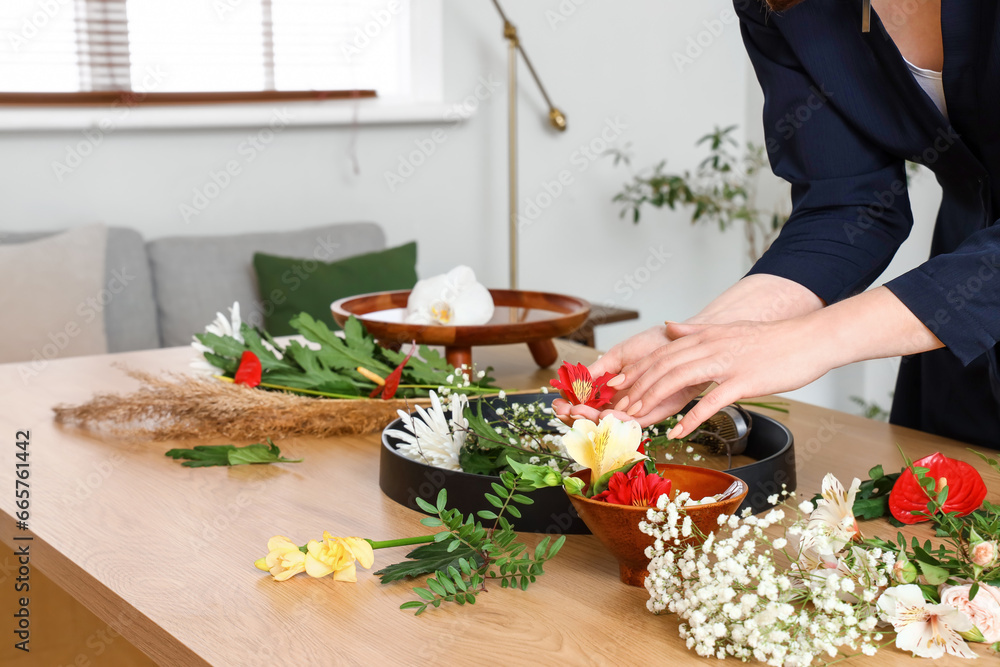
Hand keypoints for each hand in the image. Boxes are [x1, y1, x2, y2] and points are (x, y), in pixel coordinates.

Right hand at [551, 325, 669, 423]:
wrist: (677, 339)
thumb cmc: (651, 344)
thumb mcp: (618, 356)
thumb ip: (598, 371)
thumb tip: (575, 382)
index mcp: (611, 391)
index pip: (586, 404)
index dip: (570, 405)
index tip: (557, 402)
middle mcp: (623, 403)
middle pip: (595, 417)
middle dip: (576, 415)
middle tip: (564, 409)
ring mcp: (638, 409)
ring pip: (611, 422)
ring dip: (593, 419)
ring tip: (578, 412)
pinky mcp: (657, 412)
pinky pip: (635, 422)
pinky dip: (619, 420)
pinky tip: (605, 414)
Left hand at [619, 319, 833, 433]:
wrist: (809, 339)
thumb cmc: (771, 339)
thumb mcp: (728, 329)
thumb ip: (696, 331)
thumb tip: (669, 327)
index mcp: (706, 336)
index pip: (661, 352)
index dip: (637, 370)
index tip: (617, 387)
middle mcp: (711, 346)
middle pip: (663, 366)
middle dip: (638, 388)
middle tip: (621, 409)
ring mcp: (727, 363)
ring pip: (678, 380)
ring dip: (654, 400)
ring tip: (639, 419)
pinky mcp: (743, 381)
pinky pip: (711, 401)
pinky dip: (691, 418)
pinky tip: (678, 432)